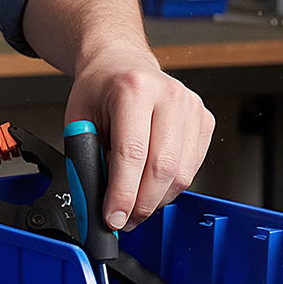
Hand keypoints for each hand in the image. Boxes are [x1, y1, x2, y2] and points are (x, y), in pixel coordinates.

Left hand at [20, 0, 214, 232]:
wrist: (121, 63)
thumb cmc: (99, 90)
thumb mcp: (78, 119)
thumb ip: (85, 159)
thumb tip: (95, 204)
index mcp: (132, 89)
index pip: (131, 153)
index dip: (122, 194)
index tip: (113, 219)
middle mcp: (168, 95)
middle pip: (162, 167)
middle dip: (141, 204)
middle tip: (124, 220)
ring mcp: (191, 106)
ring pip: (182, 174)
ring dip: (157, 200)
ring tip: (135, 205)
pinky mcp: (204, 119)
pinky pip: (193, 168)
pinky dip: (171, 186)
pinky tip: (152, 184)